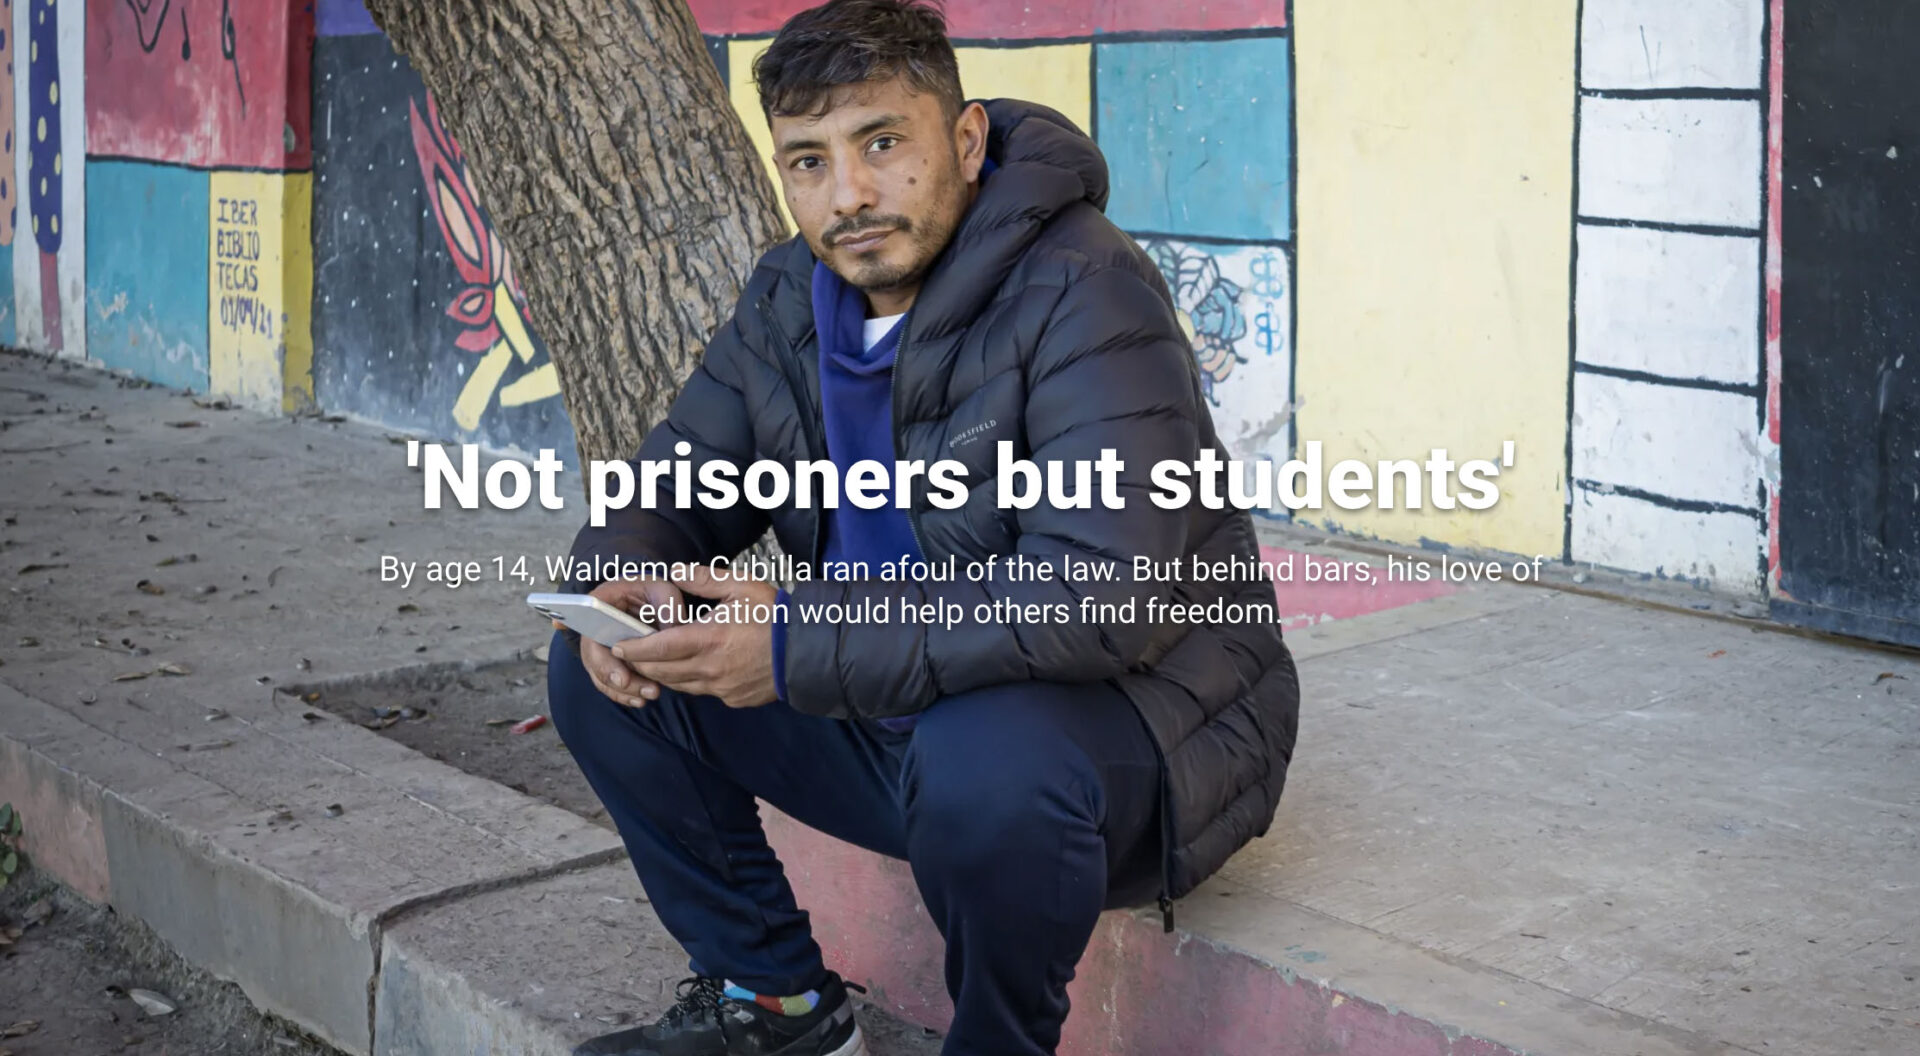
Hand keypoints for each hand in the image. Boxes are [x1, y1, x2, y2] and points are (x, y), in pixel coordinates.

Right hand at [556, 577, 684, 707]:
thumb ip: (667, 607)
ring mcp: (601, 645)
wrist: (657, 608)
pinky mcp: (610, 663)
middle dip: (606, 668)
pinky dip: (621, 694)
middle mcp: (596, 623)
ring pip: (598, 670)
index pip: (584, 607)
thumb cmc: (659, 595)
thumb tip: (670, 631)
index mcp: (607, 598)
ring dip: (618, 687)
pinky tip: (639, 699)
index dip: (570, 617)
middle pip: (591, 648)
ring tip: (645, 695)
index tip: (559, 623)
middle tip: (624, 682)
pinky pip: (608, 682)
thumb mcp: (666, 592)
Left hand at [613, 566, 778, 708]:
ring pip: (678, 685)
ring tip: (651, 661)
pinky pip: (701, 692)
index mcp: (710, 638)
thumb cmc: (775, 616)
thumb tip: (676, 572)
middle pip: (662, 670)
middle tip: (627, 653)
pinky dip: (687, 682)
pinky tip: (687, 669)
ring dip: (661, 674)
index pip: (660, 647)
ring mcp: (722, 687)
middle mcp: (711, 668)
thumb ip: (704, 579)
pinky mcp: (733, 699)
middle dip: (641, 663)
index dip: (635, 648)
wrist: (808, 650)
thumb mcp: (741, 587)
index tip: (618, 645)